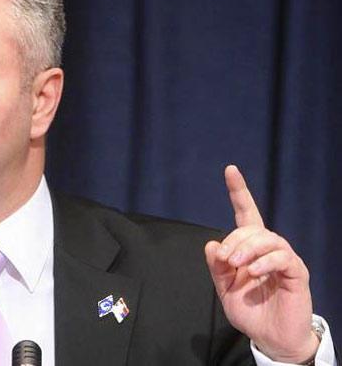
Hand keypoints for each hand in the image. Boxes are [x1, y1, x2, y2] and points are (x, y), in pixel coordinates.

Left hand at [205, 165, 319, 362]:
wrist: (271, 338)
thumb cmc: (250, 312)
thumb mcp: (225, 289)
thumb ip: (217, 268)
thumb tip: (212, 244)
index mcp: (249, 249)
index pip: (246, 214)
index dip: (239, 191)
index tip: (230, 170)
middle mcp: (268, 249)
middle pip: (251, 228)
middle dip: (234, 240)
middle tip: (225, 260)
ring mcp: (283, 259)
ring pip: (268, 238)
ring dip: (248, 248)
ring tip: (237, 265)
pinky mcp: (296, 273)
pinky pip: (282, 257)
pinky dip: (265, 261)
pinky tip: (253, 272)